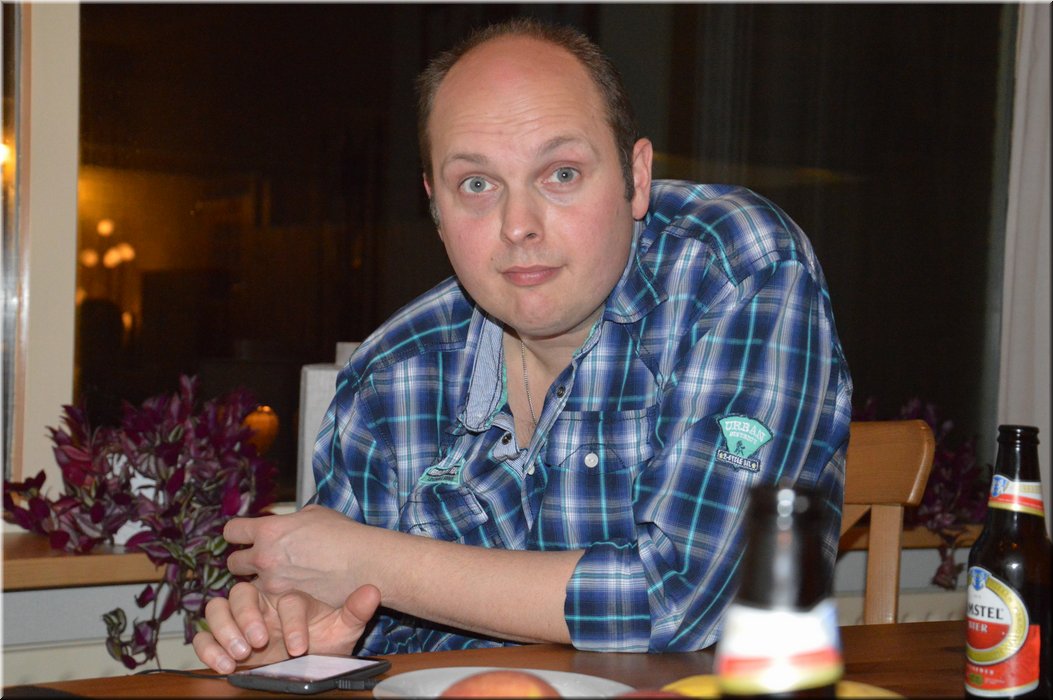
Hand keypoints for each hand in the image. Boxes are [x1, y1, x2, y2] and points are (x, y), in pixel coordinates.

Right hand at [192, 581, 380, 673]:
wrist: (311, 660)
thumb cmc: (327, 638)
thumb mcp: (345, 626)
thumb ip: (356, 610)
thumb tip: (373, 592)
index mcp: (290, 594)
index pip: (285, 599)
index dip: (291, 622)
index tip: (300, 646)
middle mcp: (262, 602)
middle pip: (241, 593)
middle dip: (247, 617)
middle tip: (261, 641)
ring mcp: (240, 620)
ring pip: (217, 608)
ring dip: (224, 629)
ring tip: (240, 654)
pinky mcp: (223, 639)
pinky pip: (203, 636)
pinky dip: (208, 647)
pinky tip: (224, 665)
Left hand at [224, 505, 364, 605]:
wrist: (364, 563)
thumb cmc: (343, 535)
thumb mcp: (314, 514)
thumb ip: (291, 521)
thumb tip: (287, 524)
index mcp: (269, 530)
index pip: (232, 531)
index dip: (238, 533)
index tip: (245, 536)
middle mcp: (264, 557)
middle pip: (233, 563)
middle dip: (244, 562)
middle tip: (260, 561)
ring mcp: (273, 583)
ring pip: (249, 587)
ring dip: (259, 583)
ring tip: (277, 580)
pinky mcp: (285, 604)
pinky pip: (269, 602)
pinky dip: (277, 598)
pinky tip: (292, 592)